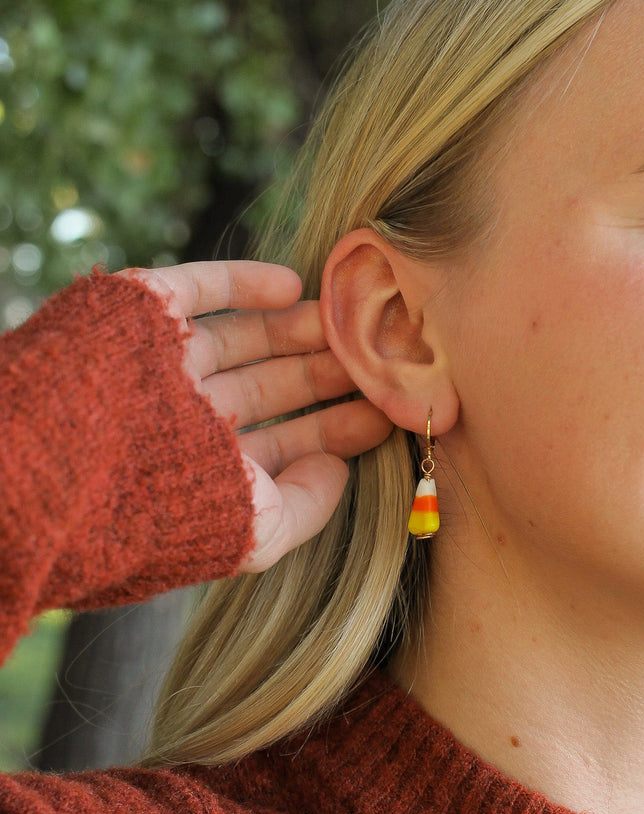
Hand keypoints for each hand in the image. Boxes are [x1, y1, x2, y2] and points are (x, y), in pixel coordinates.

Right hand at [121, 260, 392, 571]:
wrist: (89, 463)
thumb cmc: (178, 508)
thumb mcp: (261, 532)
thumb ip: (309, 507)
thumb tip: (338, 469)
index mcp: (204, 471)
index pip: (280, 445)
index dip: (332, 428)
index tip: (384, 411)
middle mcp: (181, 418)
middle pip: (268, 388)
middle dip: (322, 375)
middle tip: (376, 360)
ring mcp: (159, 363)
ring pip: (240, 336)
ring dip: (296, 329)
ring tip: (348, 324)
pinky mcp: (139, 312)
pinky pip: (198, 286)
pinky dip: (245, 282)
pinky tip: (294, 287)